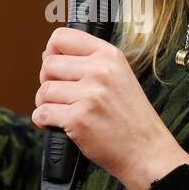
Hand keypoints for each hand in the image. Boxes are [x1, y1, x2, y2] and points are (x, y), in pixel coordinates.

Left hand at [31, 27, 188, 189]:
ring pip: (44, 91)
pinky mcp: (78, 119)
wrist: (146, 151)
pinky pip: (42, 113)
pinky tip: (57, 123)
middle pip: (48, 65)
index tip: (54, 65)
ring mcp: (88, 95)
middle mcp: (99, 71)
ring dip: (46, 103)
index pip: (62, 38)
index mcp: (109, 56)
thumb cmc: (132, 118)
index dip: (51, 52)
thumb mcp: (120, 76)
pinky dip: (43, 120)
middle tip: (62, 95)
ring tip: (62, 111)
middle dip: (48, 81)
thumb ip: (91, 63)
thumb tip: (50, 58)